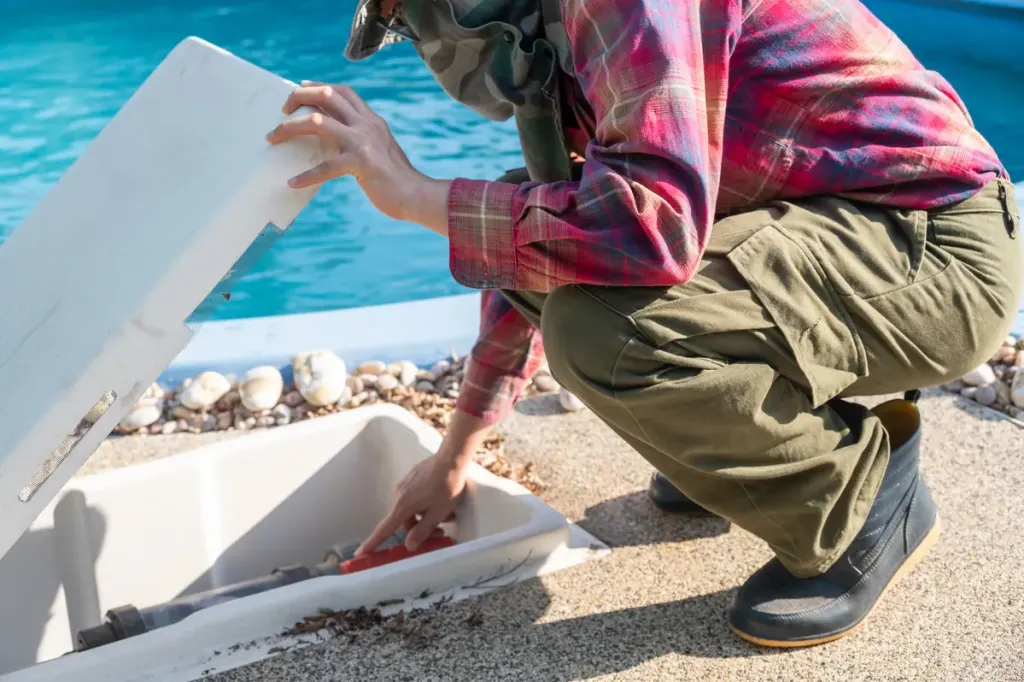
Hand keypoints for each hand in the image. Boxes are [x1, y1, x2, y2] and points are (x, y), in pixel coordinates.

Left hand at [266, 82, 448, 226]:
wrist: (416, 194)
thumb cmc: (396, 178)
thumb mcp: (380, 149)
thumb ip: (362, 138)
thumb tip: (337, 138)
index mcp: (371, 120)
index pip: (342, 91)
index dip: (318, 86)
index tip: (299, 88)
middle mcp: (366, 125)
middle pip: (327, 95)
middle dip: (299, 97)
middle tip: (282, 111)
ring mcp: (363, 142)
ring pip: (318, 122)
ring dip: (290, 128)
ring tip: (273, 138)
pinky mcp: (361, 164)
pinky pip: (325, 167)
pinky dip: (306, 175)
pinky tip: (293, 183)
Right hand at [356, 451, 468, 554]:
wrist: (451, 459)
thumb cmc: (446, 485)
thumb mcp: (438, 513)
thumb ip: (422, 530)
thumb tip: (409, 545)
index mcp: (403, 506)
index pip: (384, 529)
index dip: (373, 543)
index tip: (360, 553)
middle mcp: (400, 494)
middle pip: (405, 521)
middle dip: (421, 529)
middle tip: (440, 532)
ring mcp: (405, 485)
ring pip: (413, 509)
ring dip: (427, 516)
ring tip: (448, 514)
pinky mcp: (413, 478)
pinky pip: (416, 497)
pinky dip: (427, 504)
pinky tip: (443, 502)